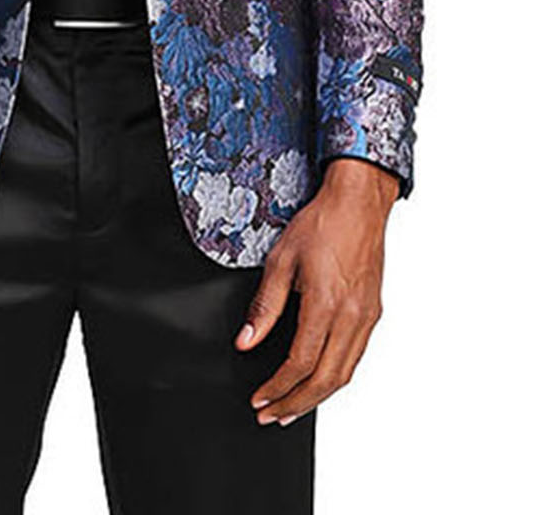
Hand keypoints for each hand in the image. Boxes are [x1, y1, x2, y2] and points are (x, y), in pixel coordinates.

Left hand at [234, 157, 399, 424]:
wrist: (359, 204)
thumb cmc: (322, 224)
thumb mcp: (282, 260)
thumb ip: (264, 306)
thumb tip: (246, 341)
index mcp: (326, 304)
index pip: (300, 363)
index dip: (278, 387)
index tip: (260, 398)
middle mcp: (352, 317)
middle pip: (325, 380)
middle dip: (295, 403)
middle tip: (271, 415)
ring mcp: (367, 318)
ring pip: (344, 374)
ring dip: (317, 398)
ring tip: (292, 407)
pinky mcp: (373, 314)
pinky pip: (355, 358)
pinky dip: (335, 377)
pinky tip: (319, 380)